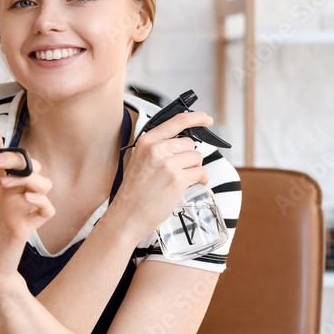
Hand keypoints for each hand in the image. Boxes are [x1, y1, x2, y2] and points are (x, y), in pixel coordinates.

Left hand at [0, 124, 54, 290]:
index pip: (1, 160)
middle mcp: (11, 195)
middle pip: (27, 164)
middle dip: (17, 157)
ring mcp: (22, 209)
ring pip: (43, 181)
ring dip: (28, 177)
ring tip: (8, 183)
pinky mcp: (29, 225)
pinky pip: (47, 208)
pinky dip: (41, 199)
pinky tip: (26, 196)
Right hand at [109, 110, 212, 241]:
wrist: (127, 215)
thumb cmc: (134, 191)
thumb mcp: (140, 160)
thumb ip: (158, 148)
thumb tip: (184, 142)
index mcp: (146, 141)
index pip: (177, 121)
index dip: (196, 118)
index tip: (206, 119)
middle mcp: (156, 149)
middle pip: (189, 143)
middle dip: (188, 157)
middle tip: (177, 171)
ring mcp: (168, 164)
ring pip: (197, 157)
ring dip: (194, 169)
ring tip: (179, 180)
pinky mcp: (178, 180)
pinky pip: (201, 172)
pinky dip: (201, 179)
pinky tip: (191, 185)